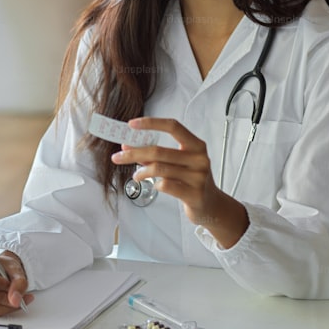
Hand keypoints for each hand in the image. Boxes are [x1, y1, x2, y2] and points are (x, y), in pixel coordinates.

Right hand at [0, 250, 33, 316]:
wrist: (1, 271)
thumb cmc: (4, 267)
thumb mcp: (15, 268)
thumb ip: (19, 282)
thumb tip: (16, 300)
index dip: (0, 284)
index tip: (10, 284)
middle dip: (2, 297)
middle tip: (14, 295)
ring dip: (4, 306)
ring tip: (14, 298)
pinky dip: (1, 310)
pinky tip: (6, 302)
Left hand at [111, 117, 247, 247]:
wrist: (211, 205)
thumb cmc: (192, 181)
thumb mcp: (178, 164)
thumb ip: (156, 155)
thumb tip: (128, 147)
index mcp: (196, 146)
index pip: (173, 127)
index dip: (151, 123)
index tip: (132, 124)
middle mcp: (199, 159)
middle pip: (160, 151)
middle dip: (134, 153)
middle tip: (118, 156)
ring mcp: (198, 177)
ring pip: (160, 169)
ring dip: (142, 171)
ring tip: (136, 175)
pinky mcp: (194, 194)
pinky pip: (166, 185)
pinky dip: (155, 184)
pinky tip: (154, 185)